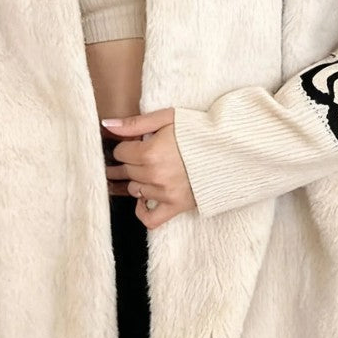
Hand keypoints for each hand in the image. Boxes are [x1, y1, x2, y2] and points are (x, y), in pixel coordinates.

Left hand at [102, 108, 196, 228]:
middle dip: (131, 162)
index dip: (128, 145)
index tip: (137, 142)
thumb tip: (107, 125)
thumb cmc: (198, 130)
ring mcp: (165, 193)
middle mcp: (154, 175)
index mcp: (150, 152)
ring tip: (151, 169)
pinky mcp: (176, 206)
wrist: (230, 148)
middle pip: (127, 171)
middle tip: (142, 155)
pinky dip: (143, 210)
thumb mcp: (167, 118)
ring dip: (139, 180)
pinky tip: (145, 198)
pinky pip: (149, 219)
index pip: (121, 152)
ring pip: (135, 190)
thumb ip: (135, 123)